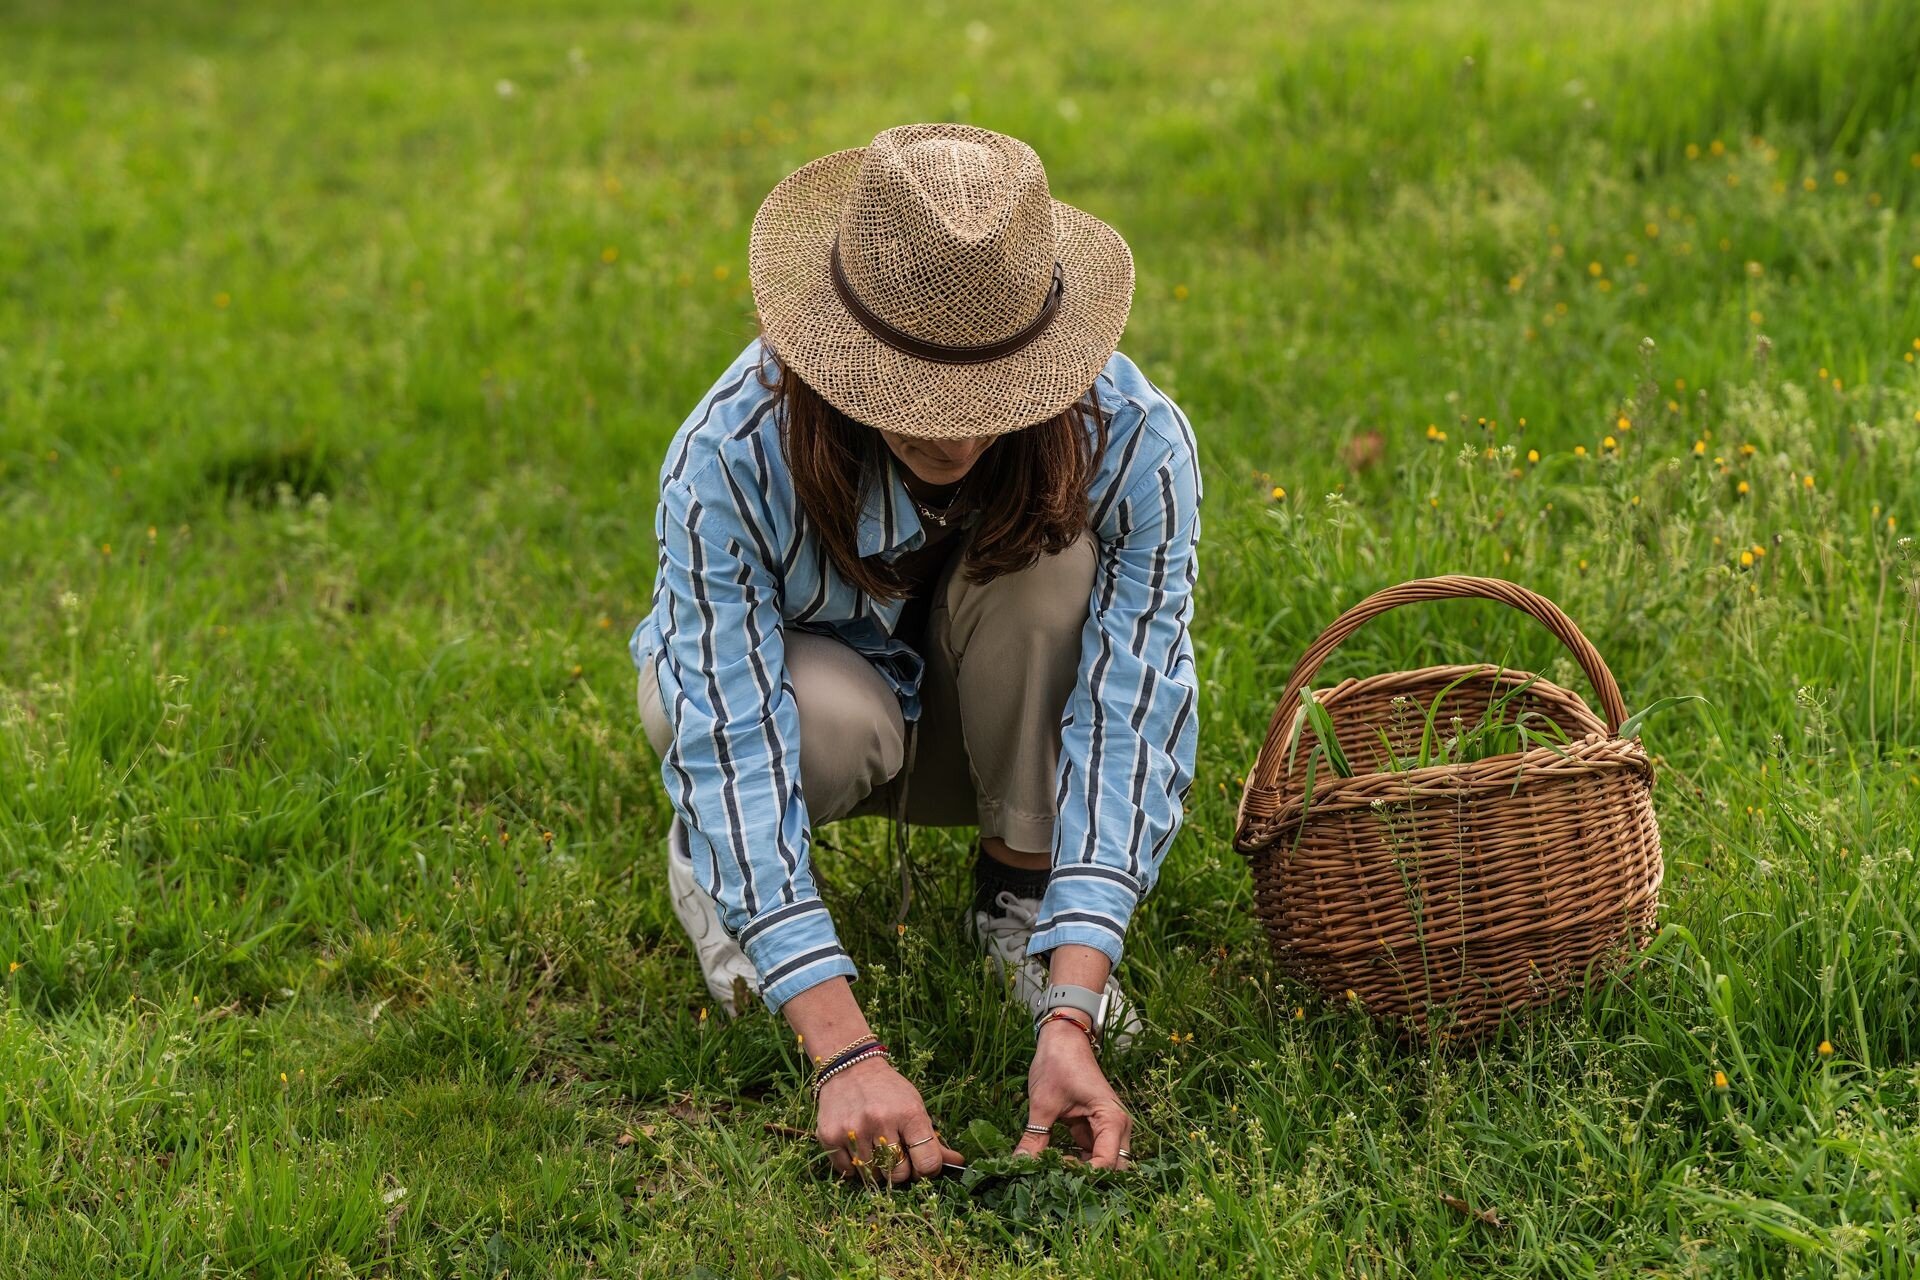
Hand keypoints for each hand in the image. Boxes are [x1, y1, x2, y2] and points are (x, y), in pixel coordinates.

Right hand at [814, 1054, 964, 1185]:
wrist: (850, 1067)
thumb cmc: (889, 1090)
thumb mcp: (915, 1106)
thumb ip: (933, 1139)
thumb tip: (959, 1163)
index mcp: (909, 1113)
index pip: (927, 1163)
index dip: (928, 1170)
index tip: (923, 1163)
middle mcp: (881, 1121)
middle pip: (899, 1175)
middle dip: (901, 1171)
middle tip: (897, 1156)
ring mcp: (854, 1130)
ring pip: (873, 1176)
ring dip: (877, 1170)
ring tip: (876, 1148)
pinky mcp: (830, 1136)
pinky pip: (849, 1172)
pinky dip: (856, 1168)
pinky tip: (859, 1148)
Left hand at [1015, 1016, 1132, 1169]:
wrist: (1063, 1038)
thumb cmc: (1058, 1063)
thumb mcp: (1043, 1103)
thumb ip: (1034, 1137)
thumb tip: (1018, 1165)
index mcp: (1112, 1118)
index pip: (1108, 1162)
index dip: (1084, 1175)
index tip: (1055, 1170)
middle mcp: (1117, 1127)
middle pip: (1113, 1168)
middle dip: (1088, 1179)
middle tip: (1057, 1178)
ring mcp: (1107, 1129)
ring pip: (1103, 1164)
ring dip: (1081, 1171)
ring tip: (1051, 1171)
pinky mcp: (1095, 1129)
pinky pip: (1091, 1154)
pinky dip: (1075, 1162)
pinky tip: (1053, 1162)